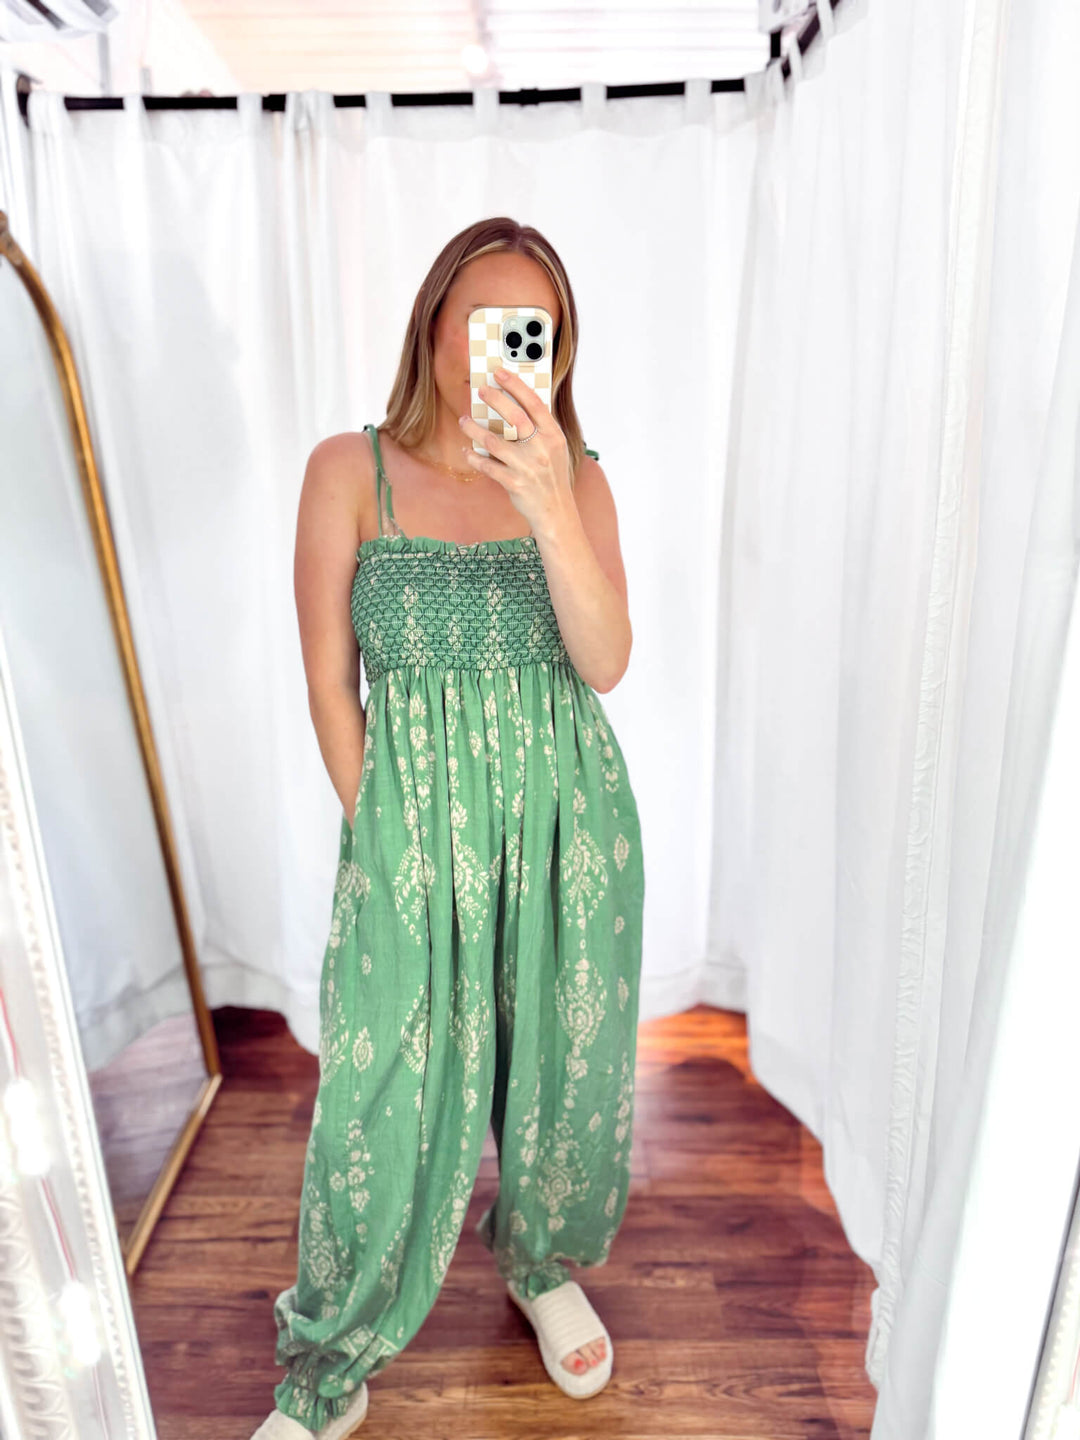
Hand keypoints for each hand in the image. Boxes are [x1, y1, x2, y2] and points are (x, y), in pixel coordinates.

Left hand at [457, 369, 571, 532]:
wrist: (556, 511)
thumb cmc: (552, 476)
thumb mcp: (556, 449)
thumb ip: (541, 428)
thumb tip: (515, 405)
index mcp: (553, 436)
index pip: (534, 403)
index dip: (515, 385)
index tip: (500, 373)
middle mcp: (541, 449)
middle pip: (514, 417)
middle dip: (494, 399)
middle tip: (480, 390)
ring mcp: (527, 467)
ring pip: (493, 441)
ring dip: (474, 429)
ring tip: (464, 421)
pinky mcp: (514, 483)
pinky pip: (487, 466)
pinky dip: (474, 457)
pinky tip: (467, 451)